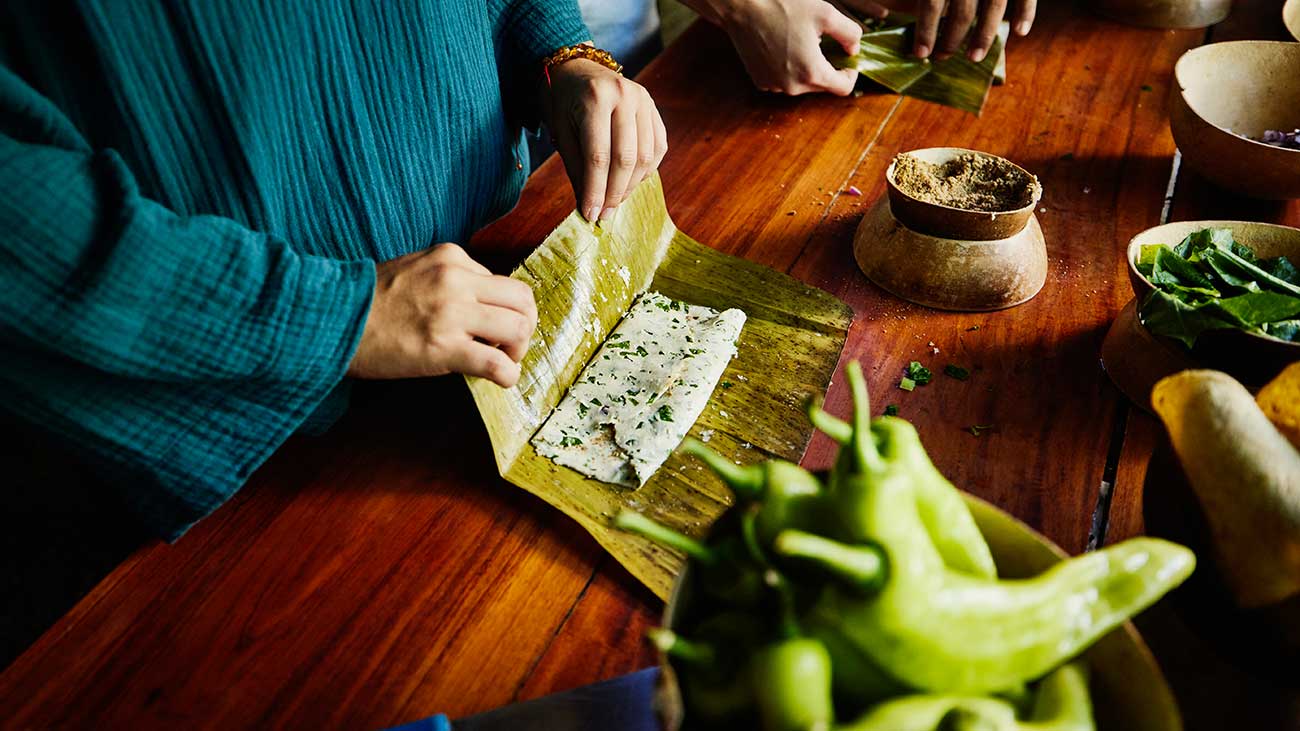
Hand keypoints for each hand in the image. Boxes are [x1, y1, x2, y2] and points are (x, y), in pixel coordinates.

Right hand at [348, 244, 535, 387]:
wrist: (332, 321)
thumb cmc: (369, 302)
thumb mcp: (415, 269)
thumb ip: (451, 279)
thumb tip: (485, 305)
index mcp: (451, 257)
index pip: (503, 282)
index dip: (504, 309)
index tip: (490, 328)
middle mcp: (456, 279)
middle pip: (523, 301)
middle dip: (525, 327)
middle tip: (510, 346)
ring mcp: (451, 312)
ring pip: (519, 328)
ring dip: (518, 350)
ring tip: (501, 360)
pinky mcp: (444, 347)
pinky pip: (497, 363)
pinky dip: (508, 375)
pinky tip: (499, 379)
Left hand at [544, 56, 667, 222]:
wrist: (577, 67)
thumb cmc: (562, 101)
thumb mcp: (560, 131)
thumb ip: (576, 168)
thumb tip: (588, 207)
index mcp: (594, 99)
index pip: (598, 156)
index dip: (595, 190)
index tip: (590, 215)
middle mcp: (625, 96)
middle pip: (625, 158)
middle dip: (614, 193)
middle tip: (604, 215)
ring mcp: (644, 100)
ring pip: (645, 156)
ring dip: (630, 186)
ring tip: (614, 201)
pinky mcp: (654, 108)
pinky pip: (657, 148)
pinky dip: (645, 170)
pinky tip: (629, 182)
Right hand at [702, 0, 863, 95]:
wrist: (743, 7)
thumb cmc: (783, 6)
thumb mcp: (827, 13)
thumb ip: (850, 34)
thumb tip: (853, 50)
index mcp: (812, 72)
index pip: (844, 88)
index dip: (851, 73)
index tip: (848, 58)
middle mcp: (792, 86)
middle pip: (822, 86)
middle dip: (828, 68)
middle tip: (823, 43)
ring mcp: (774, 86)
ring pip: (802, 84)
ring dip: (807, 68)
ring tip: (799, 42)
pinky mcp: (760, 81)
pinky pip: (784, 81)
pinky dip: (788, 69)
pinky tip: (783, 47)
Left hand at [846, 0, 1036, 61]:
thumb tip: (892, 3)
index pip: (932, 2)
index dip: (926, 30)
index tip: (920, 53)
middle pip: (962, 11)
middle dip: (951, 39)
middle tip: (941, 58)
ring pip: (994, 7)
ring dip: (984, 36)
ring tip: (973, 57)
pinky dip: (1026, 12)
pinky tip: (1019, 32)